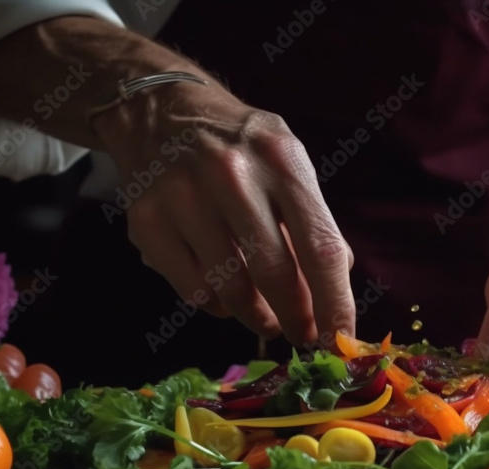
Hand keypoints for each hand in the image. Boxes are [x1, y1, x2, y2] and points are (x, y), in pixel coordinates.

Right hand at [94, 84, 355, 344]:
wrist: (160, 109)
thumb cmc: (240, 144)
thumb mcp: (288, 161)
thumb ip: (314, 218)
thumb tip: (337, 279)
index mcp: (280, 160)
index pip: (319, 247)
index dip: (334, 302)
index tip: (341, 338)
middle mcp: (231, 175)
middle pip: (275, 274)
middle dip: (296, 318)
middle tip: (304, 335)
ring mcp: (183, 198)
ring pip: (231, 289)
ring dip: (256, 317)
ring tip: (267, 319)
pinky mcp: (147, 221)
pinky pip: (193, 289)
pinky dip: (216, 305)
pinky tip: (225, 296)